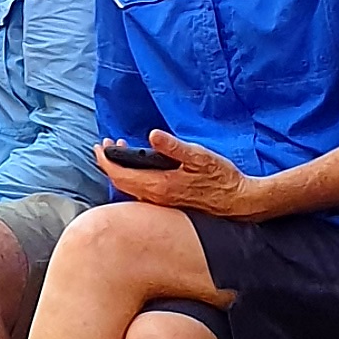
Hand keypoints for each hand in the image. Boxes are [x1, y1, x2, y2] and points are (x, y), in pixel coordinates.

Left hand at [97, 130, 256, 216]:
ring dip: (122, 169)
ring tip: (120, 152)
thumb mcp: (199, 156)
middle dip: (110, 163)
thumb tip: (152, 135)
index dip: (106, 160)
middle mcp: (157, 198)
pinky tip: (140, 167)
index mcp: (160, 186)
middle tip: (106, 145)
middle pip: (122, 182)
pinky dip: (134, 177)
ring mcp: (163, 202)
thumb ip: (173, 147)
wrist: (239, 202)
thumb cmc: (222, 179)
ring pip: (131, 187)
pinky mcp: (169, 203)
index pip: (121, 175)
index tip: (99, 145)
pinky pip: (142, 191)